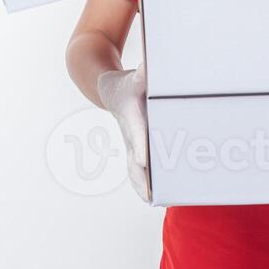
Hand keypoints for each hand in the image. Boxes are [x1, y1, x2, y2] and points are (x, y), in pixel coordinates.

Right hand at [97, 63, 149, 202]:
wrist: (110, 91)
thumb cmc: (126, 84)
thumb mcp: (134, 76)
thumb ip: (143, 73)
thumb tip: (148, 66)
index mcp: (130, 116)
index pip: (136, 132)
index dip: (140, 146)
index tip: (144, 161)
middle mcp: (129, 134)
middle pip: (134, 159)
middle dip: (142, 177)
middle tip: (153, 194)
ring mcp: (131, 144)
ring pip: (135, 170)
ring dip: (144, 187)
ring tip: (159, 202)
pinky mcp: (135, 149)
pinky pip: (139, 171)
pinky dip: (146, 185)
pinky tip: (158, 198)